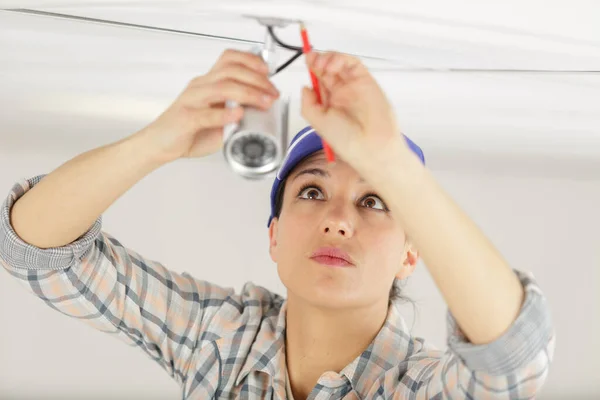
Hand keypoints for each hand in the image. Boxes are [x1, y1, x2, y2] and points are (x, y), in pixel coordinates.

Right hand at [137, 49, 279, 162]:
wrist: (158, 145)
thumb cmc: (187, 131)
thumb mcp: (216, 118)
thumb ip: (235, 113)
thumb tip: (260, 115)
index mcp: (207, 83)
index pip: (229, 59)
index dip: (251, 61)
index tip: (268, 72)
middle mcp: (200, 87)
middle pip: (231, 71)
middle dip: (257, 80)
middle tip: (272, 93)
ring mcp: (192, 101)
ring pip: (222, 87)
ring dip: (249, 94)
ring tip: (264, 103)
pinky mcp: (186, 119)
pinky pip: (207, 114)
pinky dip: (225, 114)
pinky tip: (238, 115)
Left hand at [301, 51, 411, 179]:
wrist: (370, 145)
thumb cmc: (346, 140)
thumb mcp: (318, 122)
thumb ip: (308, 104)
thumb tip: (305, 88)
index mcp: (329, 104)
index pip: (318, 81)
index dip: (311, 70)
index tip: (306, 62)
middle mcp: (341, 93)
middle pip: (328, 69)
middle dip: (317, 61)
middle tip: (311, 60)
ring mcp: (354, 86)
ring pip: (340, 63)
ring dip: (328, 58)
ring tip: (321, 64)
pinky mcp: (366, 80)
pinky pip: (353, 64)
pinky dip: (341, 59)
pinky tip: (332, 65)